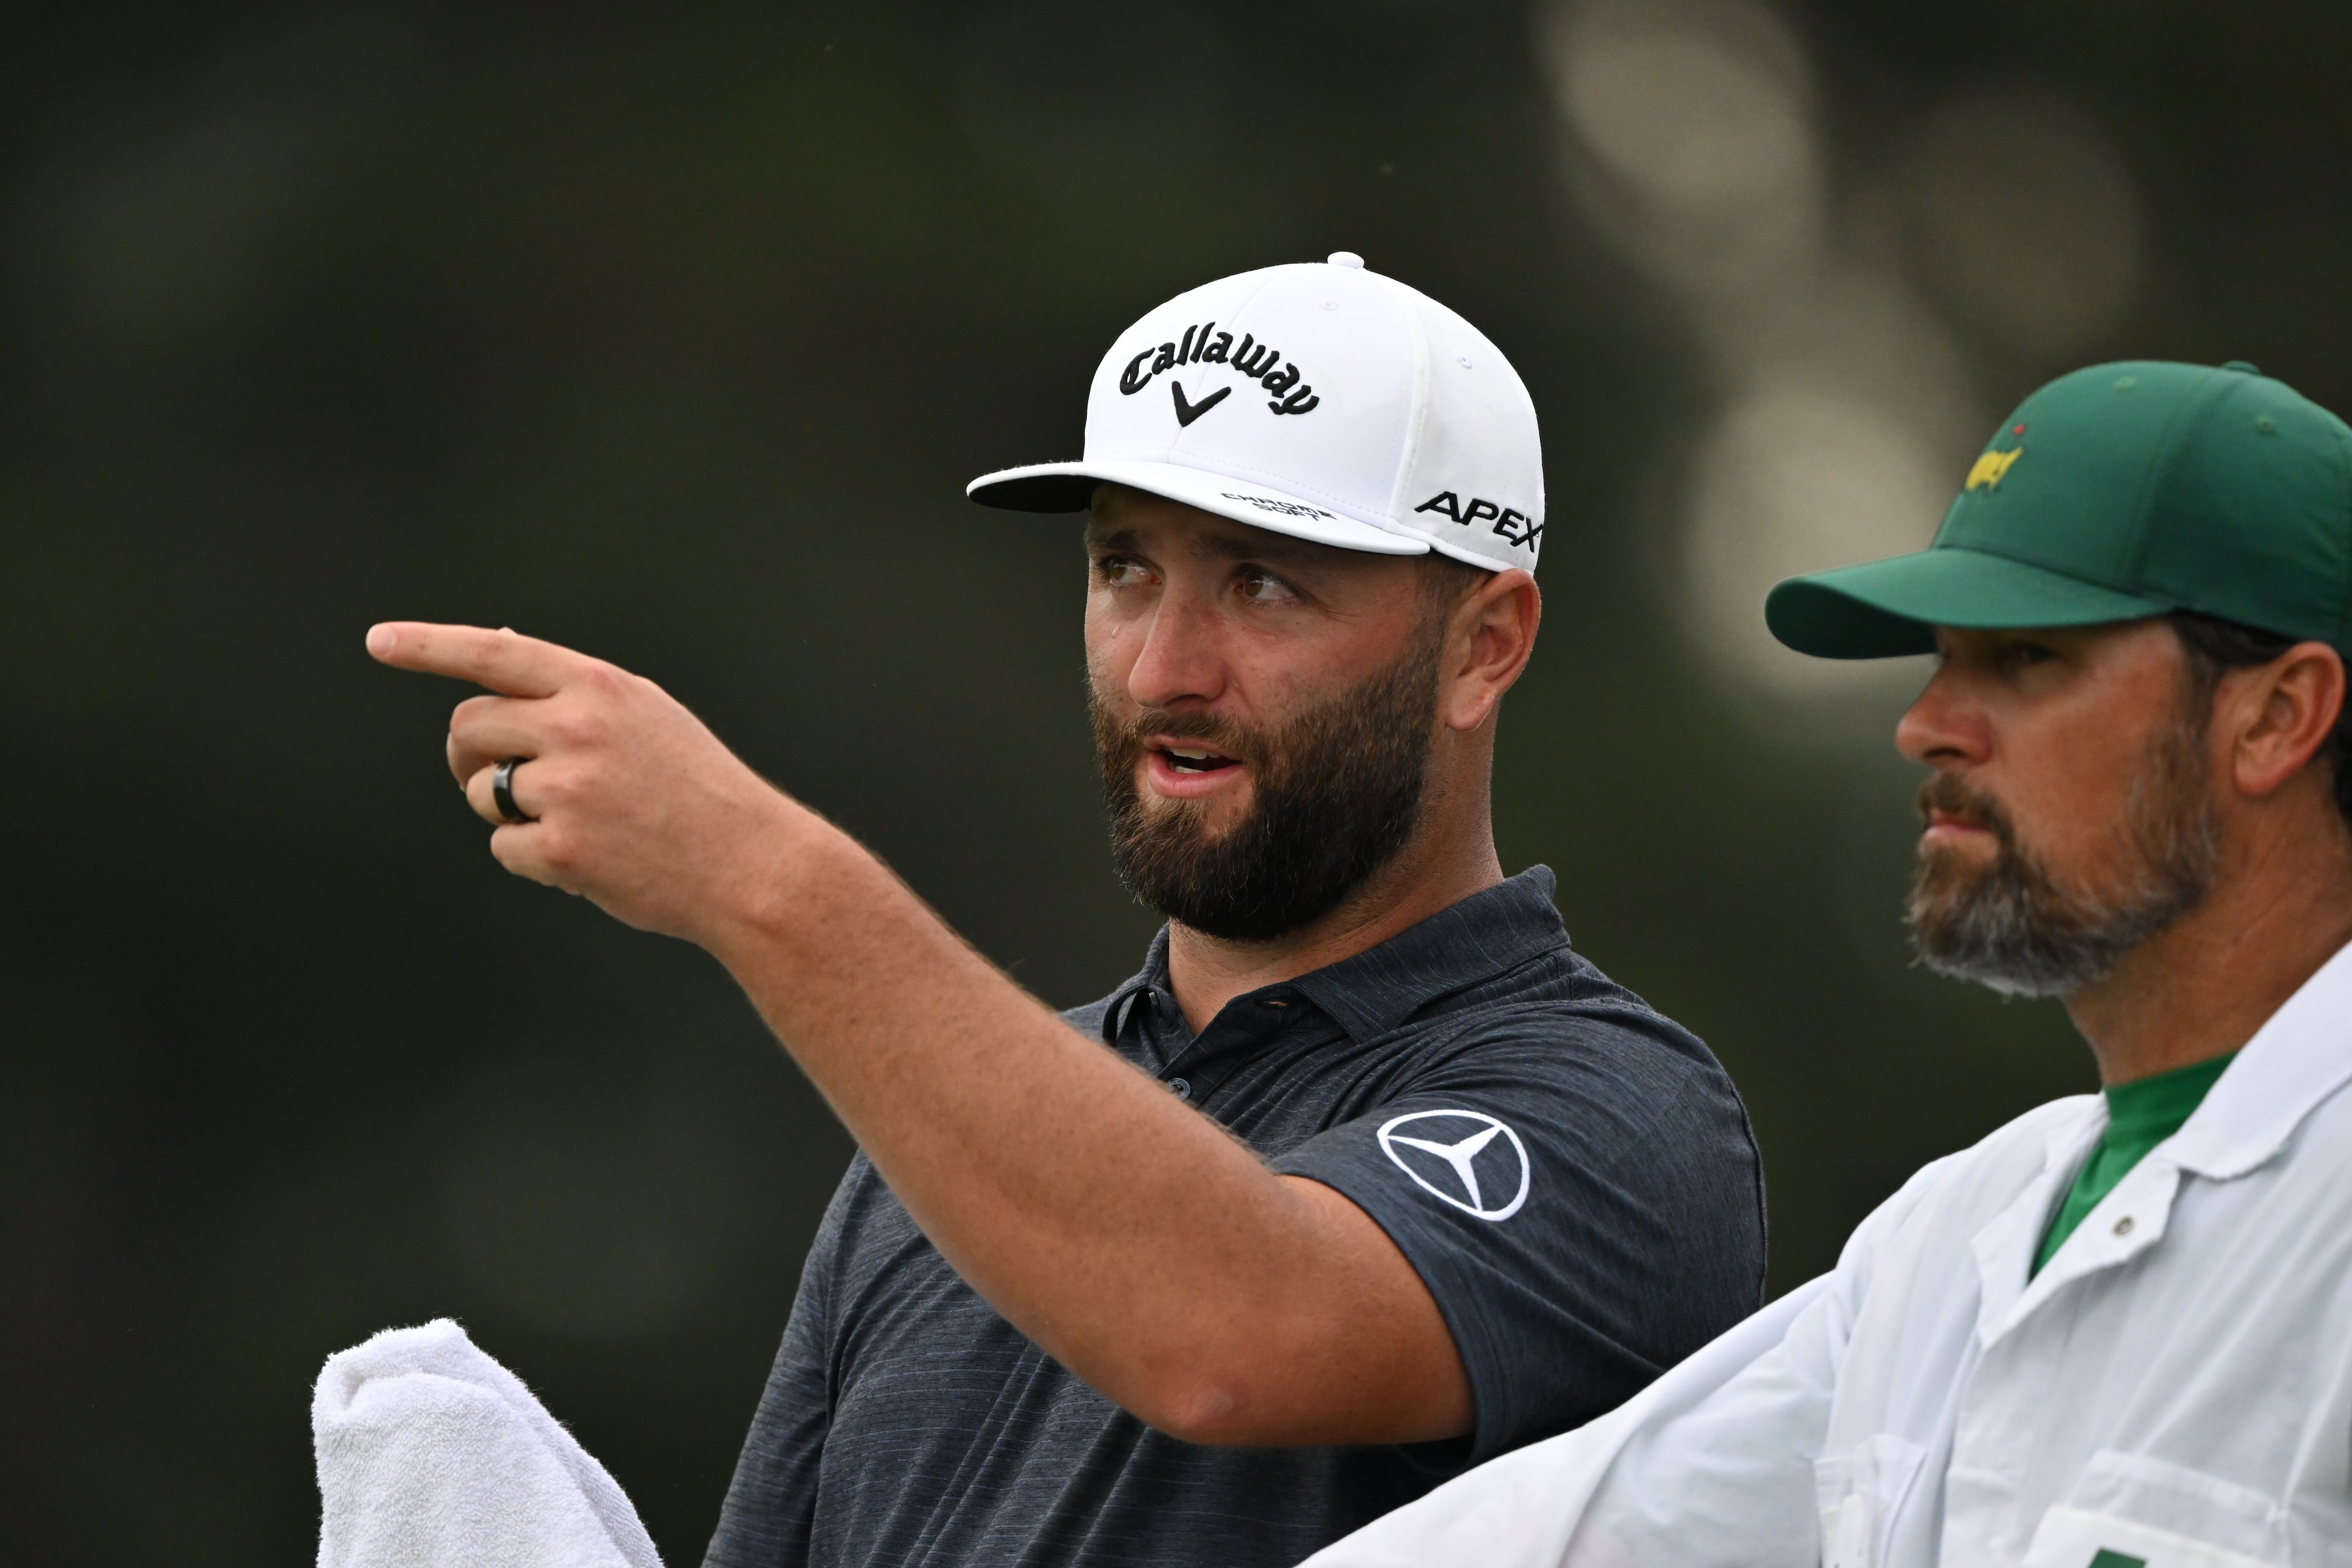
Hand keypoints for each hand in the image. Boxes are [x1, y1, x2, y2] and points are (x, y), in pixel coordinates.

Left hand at [365, 622, 802, 943]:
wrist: (750, 864)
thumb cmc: (696, 789)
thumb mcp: (646, 715)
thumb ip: (575, 688)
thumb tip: (500, 645)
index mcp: (599, 686)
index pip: (494, 652)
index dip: (428, 646)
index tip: (379, 642)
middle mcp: (578, 727)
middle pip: (469, 727)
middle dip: (470, 756)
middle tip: (502, 781)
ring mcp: (567, 788)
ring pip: (482, 791)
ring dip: (509, 812)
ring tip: (575, 823)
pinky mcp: (560, 847)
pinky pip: (504, 848)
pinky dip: (532, 858)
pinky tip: (587, 860)